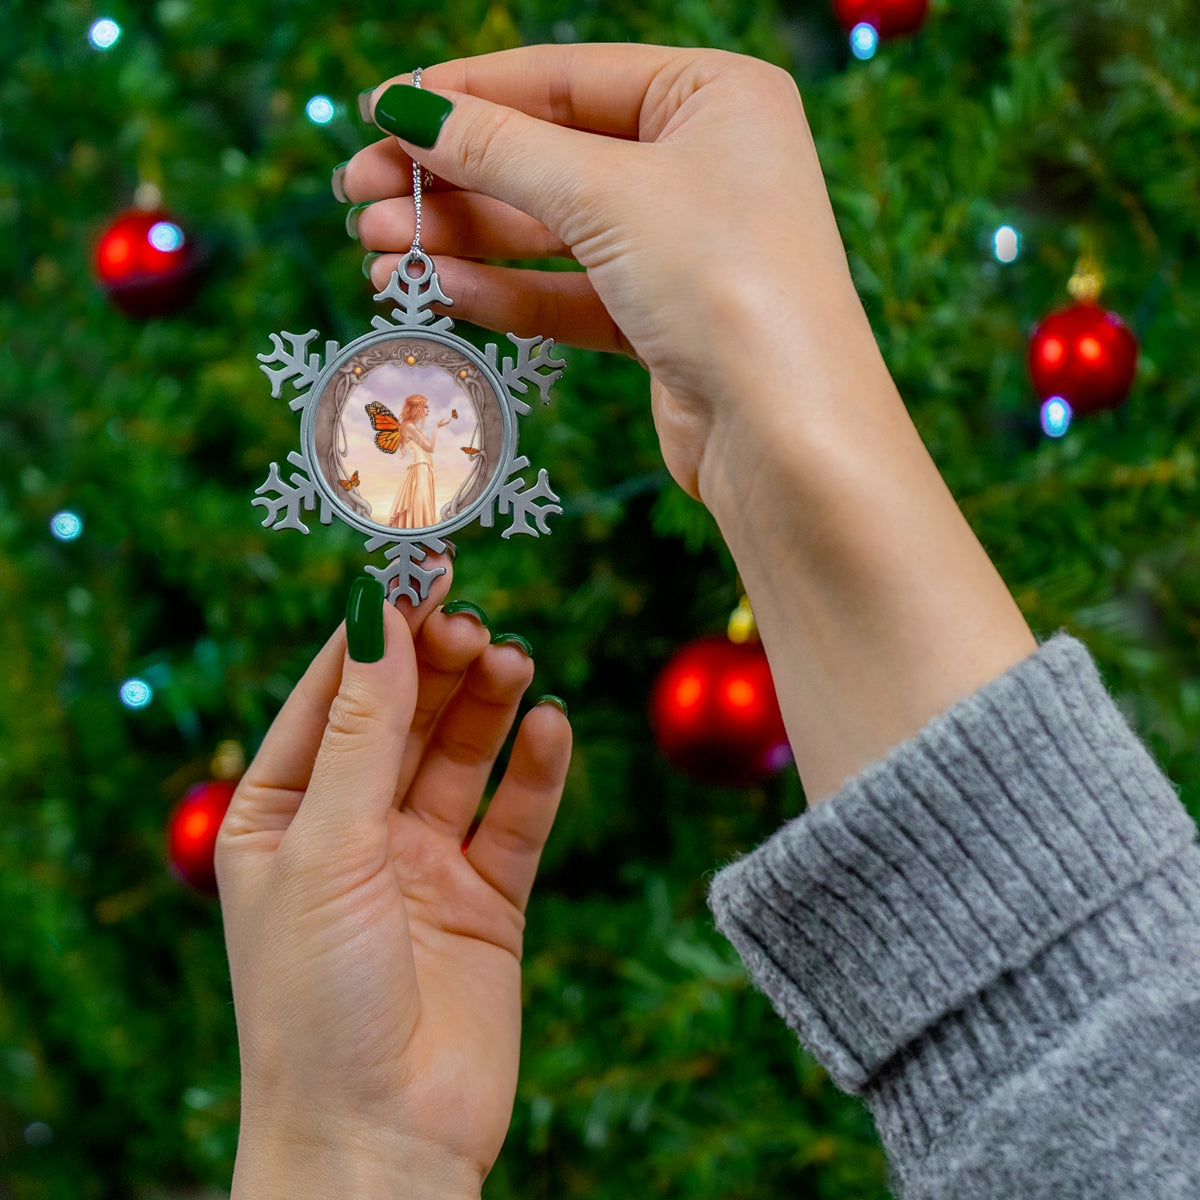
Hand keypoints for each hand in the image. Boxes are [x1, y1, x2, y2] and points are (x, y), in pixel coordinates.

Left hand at [216, 570, 570, 1198]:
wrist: (381, 1142)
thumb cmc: (316, 1000)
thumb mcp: (327, 846)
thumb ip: (363, 729)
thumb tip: (377, 612)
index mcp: (283, 813)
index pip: (332, 695)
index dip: (376, 631)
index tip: (420, 570)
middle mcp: (352, 830)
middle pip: (404, 716)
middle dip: (438, 664)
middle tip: (475, 624)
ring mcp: (422, 863)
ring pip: (463, 756)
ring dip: (489, 705)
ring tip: (515, 663)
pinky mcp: (487, 899)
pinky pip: (516, 816)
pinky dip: (537, 770)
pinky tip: (552, 726)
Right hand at [342, 44, 868, 499]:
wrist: (787, 436)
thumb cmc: (725, 283)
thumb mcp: (605, 194)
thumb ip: (499, 149)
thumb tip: (406, 108)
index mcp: (714, 96)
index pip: (564, 78)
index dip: (465, 94)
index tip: (379, 111)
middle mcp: (703, 164)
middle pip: (549, 157)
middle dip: (451, 179)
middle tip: (358, 195)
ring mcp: (683, 247)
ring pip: (551, 232)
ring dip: (464, 240)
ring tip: (377, 252)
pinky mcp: (663, 321)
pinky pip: (569, 293)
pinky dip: (506, 292)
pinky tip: (439, 291)